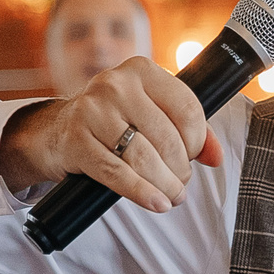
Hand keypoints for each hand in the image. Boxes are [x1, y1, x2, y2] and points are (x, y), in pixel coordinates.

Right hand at [0, 56, 219, 207]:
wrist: (57, 130)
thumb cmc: (115, 122)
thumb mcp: (151, 114)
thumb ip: (189, 129)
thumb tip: (216, 156)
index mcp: (141, 70)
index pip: (187, 108)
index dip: (197, 141)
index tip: (192, 157)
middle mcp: (115, 84)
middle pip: (167, 138)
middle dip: (180, 169)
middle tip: (179, 183)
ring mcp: (92, 110)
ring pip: (143, 158)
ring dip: (164, 184)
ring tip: (172, 197)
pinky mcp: (75, 140)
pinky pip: (116, 173)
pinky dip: (141, 192)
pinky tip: (156, 203)